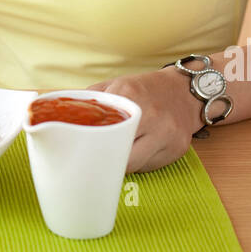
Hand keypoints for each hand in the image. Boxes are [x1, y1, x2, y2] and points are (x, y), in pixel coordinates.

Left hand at [86, 68, 202, 172]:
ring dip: (123, 164)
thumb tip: (64, 118)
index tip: (82, 153)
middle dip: (107, 161)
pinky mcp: (178, 148)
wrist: (185, 90)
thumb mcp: (116, 85)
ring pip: (136, 165)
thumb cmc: (145, 89)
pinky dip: (141, 164)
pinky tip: (139, 152)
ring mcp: (167, 133)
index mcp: (130, 95)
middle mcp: (151, 114)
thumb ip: (91, 100)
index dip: (91, 146)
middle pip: (120, 154)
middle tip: (96, 161)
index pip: (103, 131)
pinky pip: (151, 166)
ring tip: (116, 156)